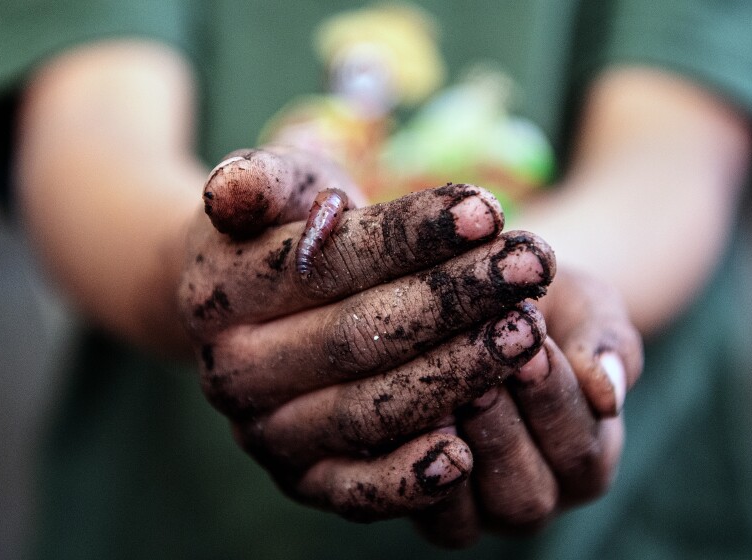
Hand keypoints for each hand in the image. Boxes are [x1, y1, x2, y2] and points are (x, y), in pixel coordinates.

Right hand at [178, 148, 557, 520]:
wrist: (256, 311)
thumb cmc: (287, 231)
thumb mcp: (278, 187)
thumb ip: (262, 179)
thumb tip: (231, 192)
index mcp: (219, 293)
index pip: (329, 261)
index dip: (411, 236)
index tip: (489, 210)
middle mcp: (232, 373)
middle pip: (358, 336)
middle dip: (456, 298)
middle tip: (533, 265)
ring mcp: (266, 434)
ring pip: (369, 410)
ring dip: (457, 375)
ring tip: (527, 332)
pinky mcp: (303, 479)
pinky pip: (356, 491)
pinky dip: (408, 481)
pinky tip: (467, 455)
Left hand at [413, 268, 642, 546]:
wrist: (475, 306)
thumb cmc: (540, 305)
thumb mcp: (584, 307)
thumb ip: (607, 343)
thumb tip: (609, 394)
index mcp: (587, 459)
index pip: (580, 447)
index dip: (555, 398)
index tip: (533, 349)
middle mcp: (538, 496)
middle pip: (528, 494)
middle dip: (503, 429)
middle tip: (480, 377)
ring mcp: (480, 512)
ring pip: (472, 514)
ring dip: (456, 450)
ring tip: (440, 397)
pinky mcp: (425, 506)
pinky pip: (419, 511)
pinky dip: (411, 470)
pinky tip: (405, 419)